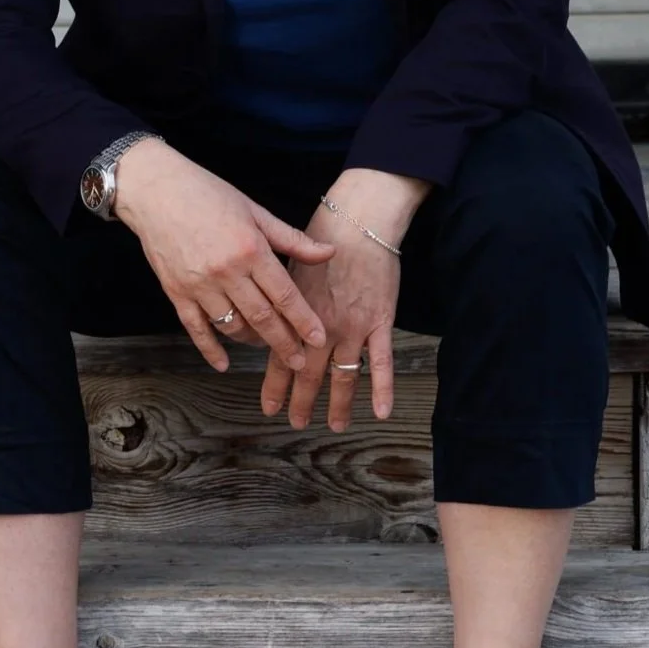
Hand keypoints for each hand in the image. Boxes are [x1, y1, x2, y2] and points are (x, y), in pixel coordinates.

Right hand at [112, 138, 334, 372]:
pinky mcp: (176, 292)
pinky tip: (223, 363)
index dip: (304, 321)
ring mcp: (199, 285)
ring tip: (266, 345)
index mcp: (250, 249)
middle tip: (300, 362)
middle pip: (262, 318)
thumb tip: (329, 252)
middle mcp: (226, 272)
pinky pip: (196, 329)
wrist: (155, 190)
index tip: (318, 339)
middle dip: (284, 344)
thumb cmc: (207, 193)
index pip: (284, 295)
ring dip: (252, 342)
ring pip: (232, 327)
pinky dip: (210, 349)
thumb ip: (292, 239)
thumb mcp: (255, 211)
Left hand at [260, 168, 429, 432]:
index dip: (275, 385)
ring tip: (335, 425)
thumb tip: (266, 320)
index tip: (269, 408)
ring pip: (343, 375)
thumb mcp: (289, 266)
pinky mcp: (379, 322)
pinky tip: (380, 412)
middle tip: (296, 423)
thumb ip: (279, 298)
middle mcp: (322, 326)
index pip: (280, 358)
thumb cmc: (322, 239)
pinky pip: (382, 362)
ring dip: (338, 403)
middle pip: (309, 373)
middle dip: (302, 401)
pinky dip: (382, 388)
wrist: (358, 222)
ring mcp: (353, 327)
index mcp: (296, 314)